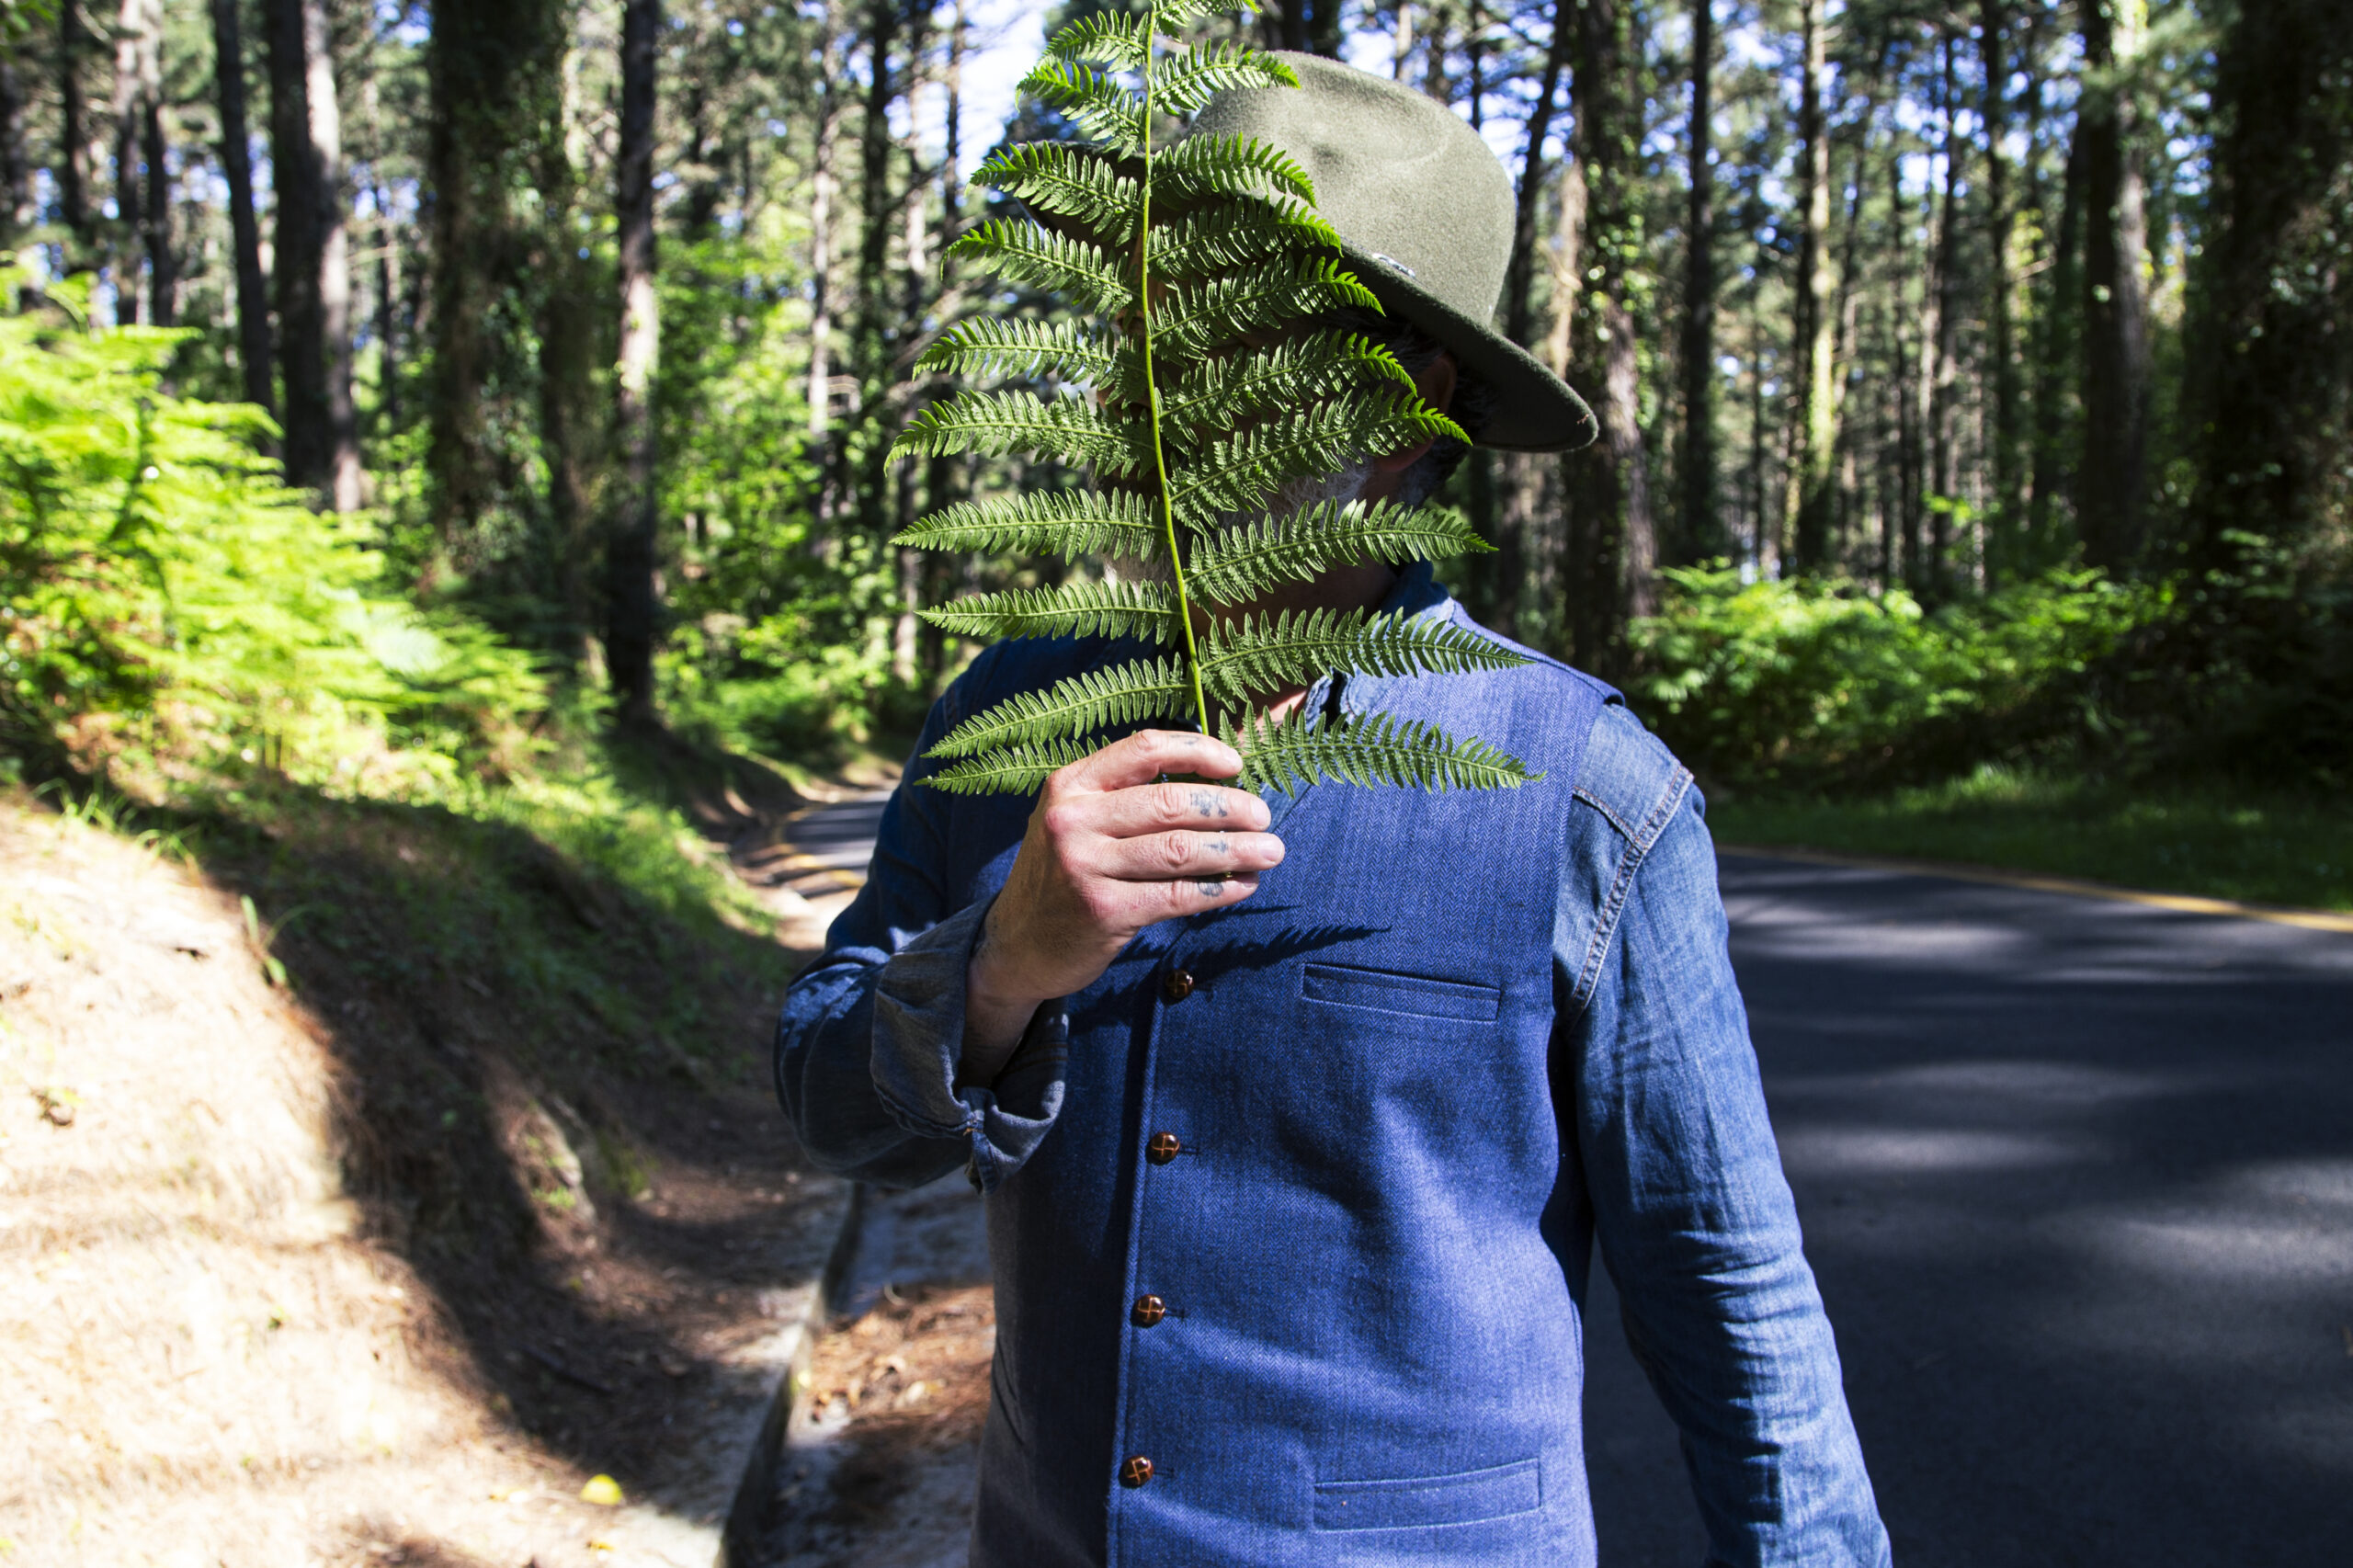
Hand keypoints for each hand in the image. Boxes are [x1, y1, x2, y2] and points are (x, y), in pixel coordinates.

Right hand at [960, 729, 1282, 1083]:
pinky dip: (1219, 889)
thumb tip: (1214, 781)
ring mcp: (1085, 867)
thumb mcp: (1076, 820)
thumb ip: (1125, 796)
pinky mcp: (1104, 911)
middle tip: (1264, 817)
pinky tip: (1243, 886)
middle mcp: (1073, 820)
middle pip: (1170, 802)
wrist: (1017, 944)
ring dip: (1236, 849)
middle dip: (1229, 807)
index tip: (1237, 765)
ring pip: (1180, 849)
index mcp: (1070, 785)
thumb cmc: (1063, 874)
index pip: (1144, 749)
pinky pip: (1178, 894)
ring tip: (1271, 851)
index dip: (1197, 752)